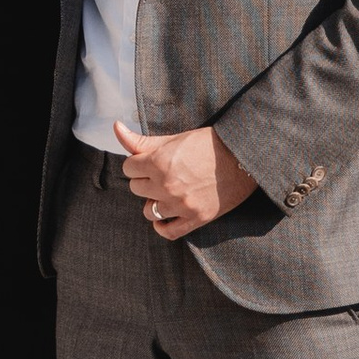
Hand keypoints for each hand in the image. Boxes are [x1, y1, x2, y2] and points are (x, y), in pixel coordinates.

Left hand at [114, 123, 257, 239]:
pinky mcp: (196, 218)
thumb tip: (116, 127)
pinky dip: (163, 226)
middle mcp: (166, 185)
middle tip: (162, 173)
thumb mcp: (173, 138)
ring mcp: (181, 205)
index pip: (128, 168)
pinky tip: (166, 215)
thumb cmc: (208, 144)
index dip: (138, 163)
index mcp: (159, 162)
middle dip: (145, 180)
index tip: (150, 161)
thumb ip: (141, 140)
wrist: (243, 157)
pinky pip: (168, 231)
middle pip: (136, 188)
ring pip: (148, 210)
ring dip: (154, 201)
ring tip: (167, 191)